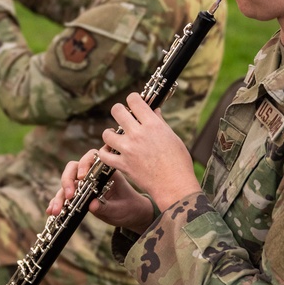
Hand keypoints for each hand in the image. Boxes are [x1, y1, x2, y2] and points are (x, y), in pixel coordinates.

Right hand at [47, 151, 154, 234]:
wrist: (131, 214)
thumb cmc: (128, 207)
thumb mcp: (120, 209)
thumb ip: (106, 207)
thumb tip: (92, 205)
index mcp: (105, 170)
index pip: (92, 158)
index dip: (84, 164)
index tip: (82, 177)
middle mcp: (92, 174)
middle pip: (73, 168)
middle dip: (68, 180)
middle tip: (68, 195)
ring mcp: (83, 184)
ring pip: (66, 184)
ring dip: (59, 196)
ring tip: (56, 210)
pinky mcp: (78, 195)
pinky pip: (64, 196)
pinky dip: (57, 202)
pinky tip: (51, 210)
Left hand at [96, 93, 200, 212]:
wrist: (174, 186)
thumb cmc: (179, 162)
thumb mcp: (173, 138)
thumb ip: (160, 123)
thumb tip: (155, 110)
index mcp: (152, 125)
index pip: (134, 100)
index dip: (132, 99)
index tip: (133, 104)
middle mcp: (138, 134)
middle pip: (117, 111)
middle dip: (119, 111)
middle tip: (122, 117)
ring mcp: (128, 149)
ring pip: (107, 133)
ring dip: (110, 133)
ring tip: (114, 136)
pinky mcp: (122, 164)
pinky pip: (104, 155)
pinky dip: (105, 153)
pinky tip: (110, 152)